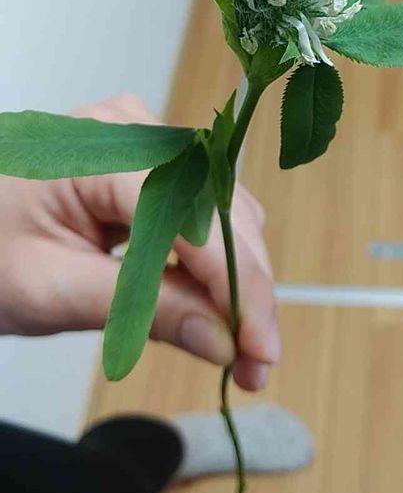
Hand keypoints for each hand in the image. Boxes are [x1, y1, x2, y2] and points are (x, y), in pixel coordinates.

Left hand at [0, 94, 279, 390]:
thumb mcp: (53, 290)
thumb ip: (141, 310)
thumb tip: (221, 340)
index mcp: (101, 146)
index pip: (193, 218)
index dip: (237, 286)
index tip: (260, 348)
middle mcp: (135, 129)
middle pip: (220, 212)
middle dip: (243, 291)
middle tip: (253, 362)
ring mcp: (147, 144)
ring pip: (221, 214)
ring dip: (235, 281)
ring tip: (235, 346)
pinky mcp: (151, 169)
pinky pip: (200, 214)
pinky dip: (212, 265)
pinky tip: (210, 309)